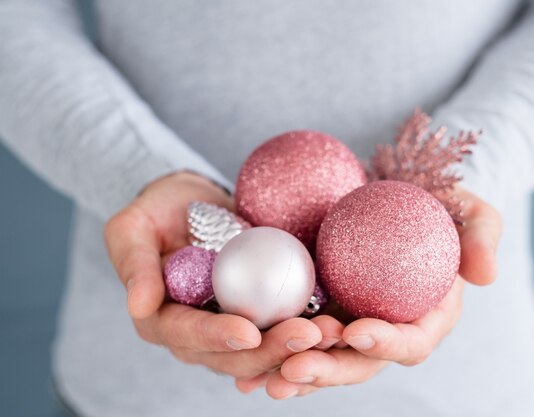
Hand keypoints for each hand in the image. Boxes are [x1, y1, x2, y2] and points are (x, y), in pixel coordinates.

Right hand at [104, 172, 323, 377]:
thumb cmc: (156, 211)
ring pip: (266, 352)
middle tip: (309, 335)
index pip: (190, 336)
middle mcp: (199, 335)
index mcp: (163, 321)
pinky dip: (310, 329)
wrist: (189, 206)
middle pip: (235, 356)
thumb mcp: (132, 227)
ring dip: (300, 348)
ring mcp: (232, 327)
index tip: (247, 332)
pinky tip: (339, 322)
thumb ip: (134, 263)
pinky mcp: (259, 314)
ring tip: (332, 334)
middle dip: (272, 351)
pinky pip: (284, 328)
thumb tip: (138, 306)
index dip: (218, 337)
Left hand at [244, 187, 501, 398]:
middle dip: (330, 370)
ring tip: (260, 381)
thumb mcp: (467, 206)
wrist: (393, 191)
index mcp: (428, 317)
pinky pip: (298, 337)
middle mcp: (388, 329)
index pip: (413, 341)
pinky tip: (243, 369)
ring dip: (295, 371)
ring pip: (325, 358)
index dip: (388, 343)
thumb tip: (485, 275)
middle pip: (361, 362)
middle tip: (294, 368)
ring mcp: (352, 323)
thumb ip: (482, 235)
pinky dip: (273, 353)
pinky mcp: (322, 311)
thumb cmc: (436, 200)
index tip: (358, 331)